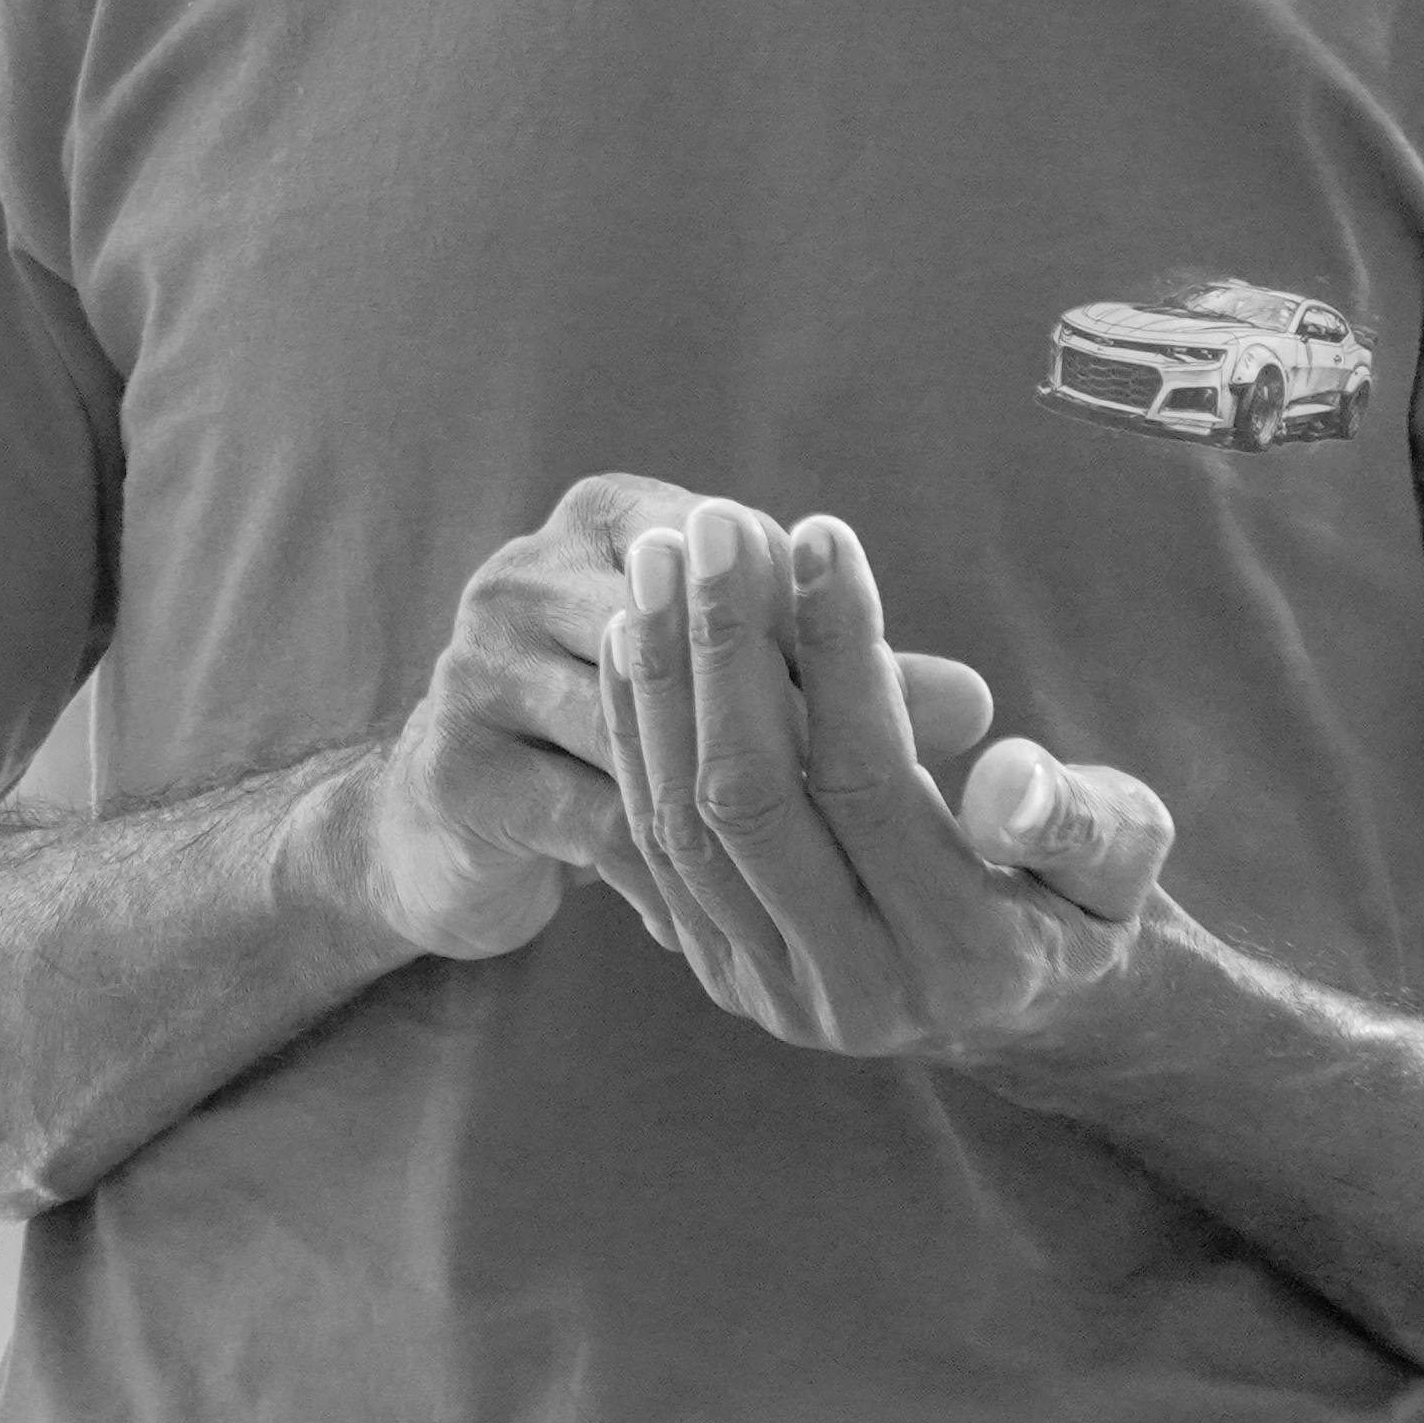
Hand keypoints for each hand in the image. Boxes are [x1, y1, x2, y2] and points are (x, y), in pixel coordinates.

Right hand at [346, 472, 999, 964]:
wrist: (445, 825)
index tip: (955, 684)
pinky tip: (779, 910)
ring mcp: (476, 670)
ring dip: (758, 790)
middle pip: (694, 631)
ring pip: (652, 734)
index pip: (734, 534)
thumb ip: (853, 678)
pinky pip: (594, 821)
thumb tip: (979, 706)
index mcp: (602, 512)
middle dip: (820, 713)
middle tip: (924, 765)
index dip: (835, 612)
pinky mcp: (459, 773)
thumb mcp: (745, 678)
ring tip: (869, 850)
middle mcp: (523, 574)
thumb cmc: (632, 731)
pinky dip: (692, 863)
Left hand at [589, 498, 1172, 1064]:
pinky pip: (648, 845)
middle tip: (713, 525)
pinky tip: (630, 635)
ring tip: (660, 556)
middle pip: (750, 800)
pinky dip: (635, 735)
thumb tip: (1008, 781)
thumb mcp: (1123, 859)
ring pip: (681, 823)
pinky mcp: (721, 971)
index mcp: (967, 957)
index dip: (838, 651)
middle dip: (724, 648)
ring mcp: (773, 992)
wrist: (1031, 1010)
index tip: (820, 532)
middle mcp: (855, 992)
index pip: (868, 781)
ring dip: (662, 680)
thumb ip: (1084, 823)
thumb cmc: (1087, 897)